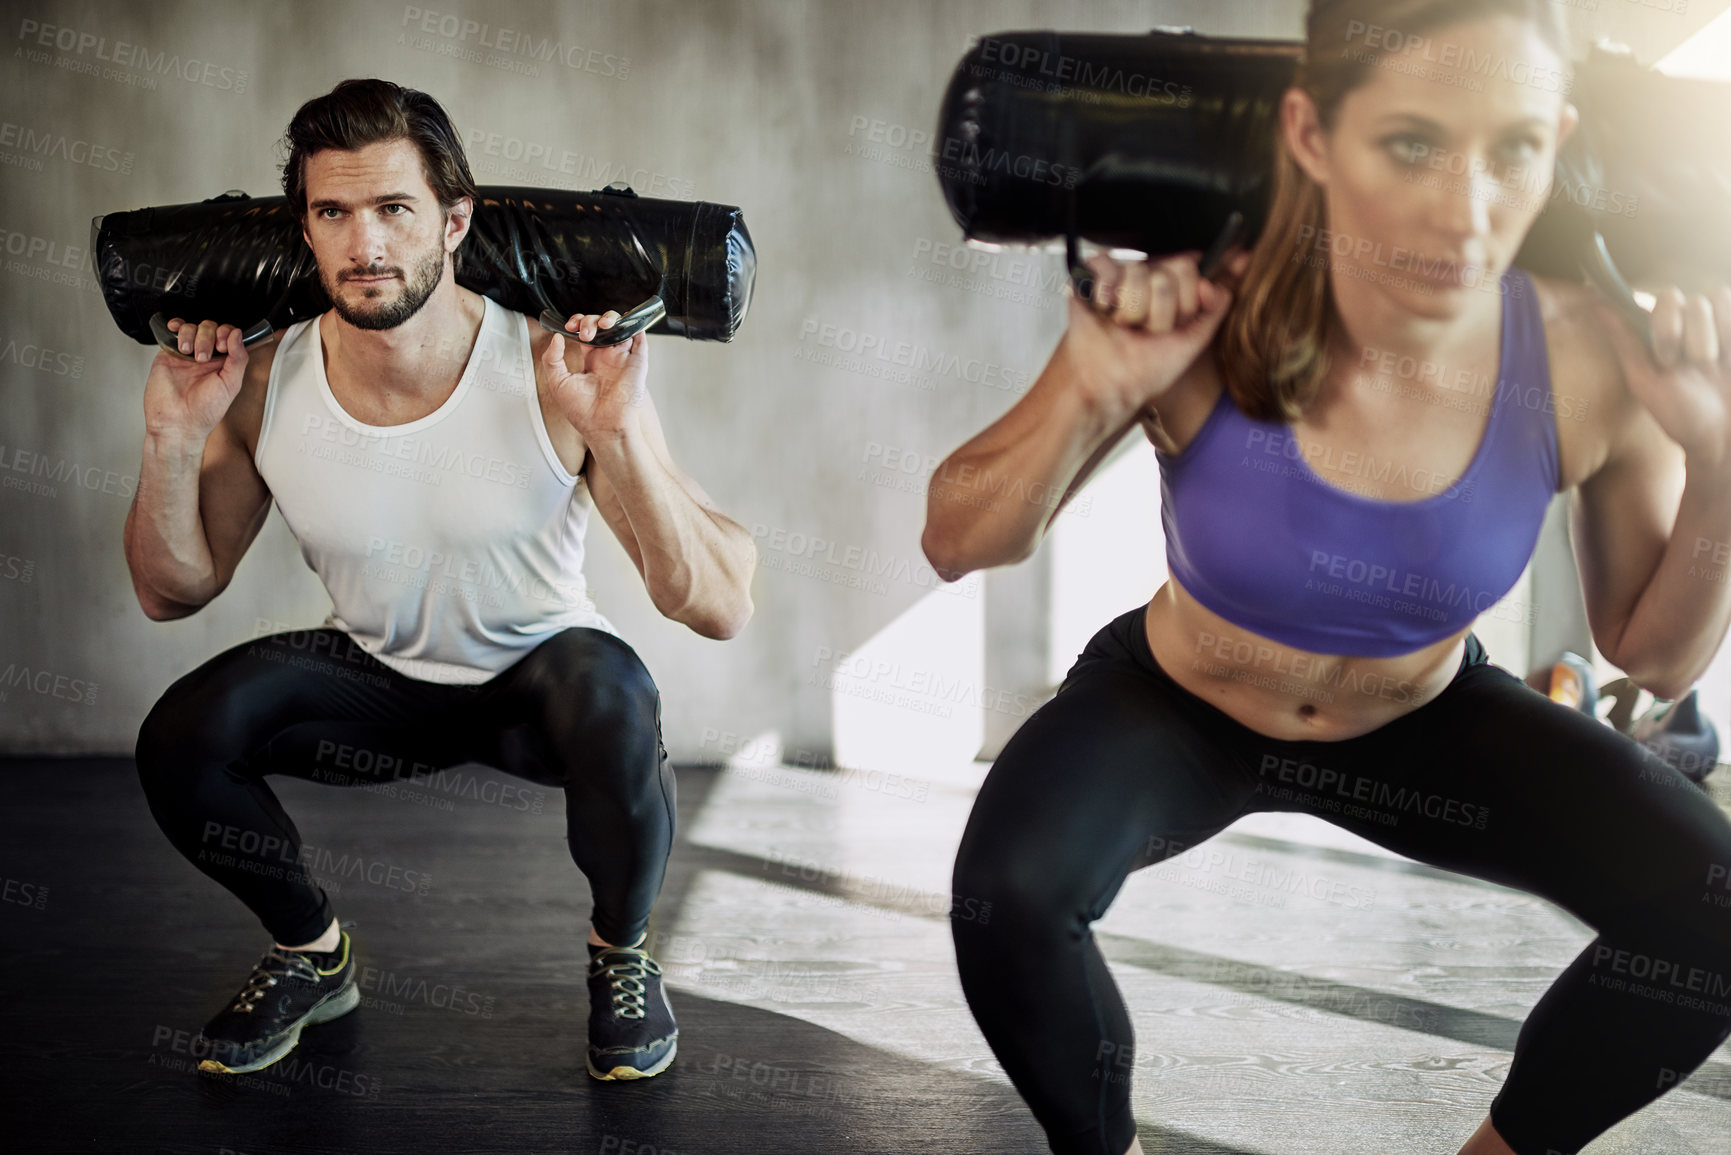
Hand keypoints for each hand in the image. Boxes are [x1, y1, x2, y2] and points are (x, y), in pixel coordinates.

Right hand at [142, 318, 249, 439]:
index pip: (229, 335)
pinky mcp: (169, 353)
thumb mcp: (231, 384)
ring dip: (192, 335)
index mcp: (225, 363)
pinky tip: (176, 331)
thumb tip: (238, 333)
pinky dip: (176, 325)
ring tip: (189, 354)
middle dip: (208, 337)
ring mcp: (187, 354)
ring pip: (192, 327)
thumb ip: (238, 357)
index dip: (226, 333)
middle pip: (210, 327)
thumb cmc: (205, 411)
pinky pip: (173, 331)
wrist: (177, 421)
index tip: (222, 346)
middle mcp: (207, 356)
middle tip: (202, 358)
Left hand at [541, 310, 649, 442]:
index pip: (586, 332)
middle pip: (601, 325)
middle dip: (590, 320)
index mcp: (591, 361)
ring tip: (601, 326)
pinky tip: (622, 322)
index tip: (569, 327)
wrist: (602, 426)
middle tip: (584, 333)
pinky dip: (634, 324)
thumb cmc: (581, 411)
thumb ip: (552, 358)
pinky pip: (640, 337)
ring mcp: (624, 358)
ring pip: (621, 326)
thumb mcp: (557, 382)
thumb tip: (557, 336)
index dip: (578, 323)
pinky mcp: (637, 361)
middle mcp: (608, 357)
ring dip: (610, 317)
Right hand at [1061, 248, 1249, 417]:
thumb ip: (1217, 307)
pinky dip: (1105, 293)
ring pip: (1140, 273)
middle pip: (1170, 272)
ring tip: (1124, 326)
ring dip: (1133, 311)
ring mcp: (1122, 275)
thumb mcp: (1194, 340)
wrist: (1111, 388)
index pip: (1191, 268)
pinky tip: (1105, 311)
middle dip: (1162, 311)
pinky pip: (1106, 265)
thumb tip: (1227, 274)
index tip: (1178, 324)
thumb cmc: (1146, 369)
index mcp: (1173, 288)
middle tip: (1147, 330)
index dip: (1187, 300)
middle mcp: (1149, 277)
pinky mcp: (1092, 277)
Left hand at [1593, 282, 1730, 467]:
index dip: (1665, 325)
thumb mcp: (1646, 382)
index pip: (1663, 299)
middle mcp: (1693, 323)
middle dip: (1688, 333)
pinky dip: (1730, 333)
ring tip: (1712, 364)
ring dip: (1712, 334)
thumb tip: (1599, 306)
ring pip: (1716, 297)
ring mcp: (1721, 325)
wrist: (1725, 436)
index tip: (1666, 360)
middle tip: (1690, 365)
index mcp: (1665, 332)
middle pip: (1689, 300)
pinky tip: (1729, 358)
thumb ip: (1626, 342)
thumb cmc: (1682, 414)